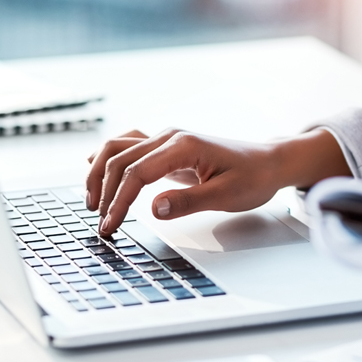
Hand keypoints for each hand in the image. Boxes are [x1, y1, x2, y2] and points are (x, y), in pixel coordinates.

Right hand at [85, 128, 350, 235]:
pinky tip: (94, 170)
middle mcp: (170, 136)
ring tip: (92, 202)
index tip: (110, 226)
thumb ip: (188, 202)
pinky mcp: (166, 146)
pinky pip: (128, 145)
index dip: (119, 201)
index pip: (137, 173)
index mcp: (183, 146)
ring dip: (99, 172)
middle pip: (119, 158)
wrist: (269, 161)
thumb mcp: (226, 196)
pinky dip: (109, 159)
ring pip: (118, 147)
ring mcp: (166, 138)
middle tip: (101, 224)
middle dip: (103, 191)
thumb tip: (154, 208)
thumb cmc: (253, 178)